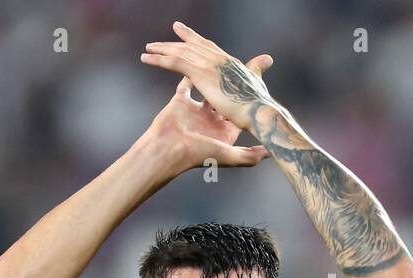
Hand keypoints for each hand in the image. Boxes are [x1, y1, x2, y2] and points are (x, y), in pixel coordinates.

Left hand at [141, 21, 275, 135]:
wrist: (258, 110)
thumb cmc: (258, 103)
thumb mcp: (256, 81)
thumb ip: (256, 69)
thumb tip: (266, 59)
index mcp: (228, 61)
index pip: (208, 46)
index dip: (194, 38)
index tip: (182, 31)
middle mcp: (218, 58)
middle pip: (192, 46)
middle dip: (176, 40)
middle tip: (161, 38)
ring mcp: (209, 65)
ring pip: (181, 52)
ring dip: (162, 49)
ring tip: (148, 48)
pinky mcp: (201, 74)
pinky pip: (175, 62)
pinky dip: (159, 59)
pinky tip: (146, 58)